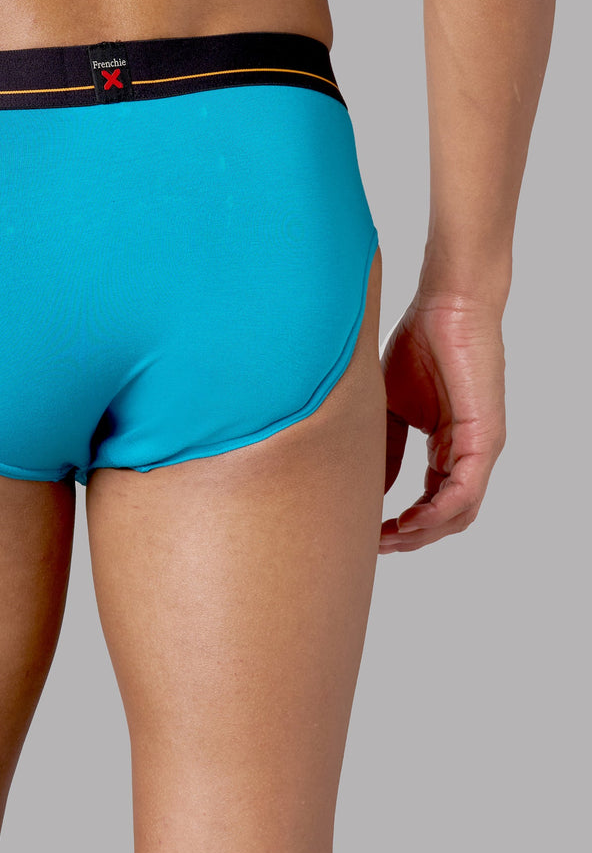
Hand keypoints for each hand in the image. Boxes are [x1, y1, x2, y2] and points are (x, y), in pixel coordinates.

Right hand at [379, 291, 505, 552]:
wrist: (446, 305)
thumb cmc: (421, 343)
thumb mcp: (390, 408)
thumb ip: (385, 450)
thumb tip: (374, 492)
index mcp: (450, 448)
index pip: (431, 504)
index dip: (401, 527)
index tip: (366, 534)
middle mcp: (470, 454)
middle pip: (447, 519)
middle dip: (409, 540)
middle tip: (373, 547)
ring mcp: (481, 449)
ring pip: (459, 514)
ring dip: (421, 535)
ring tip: (386, 540)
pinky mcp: (485, 438)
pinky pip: (464, 492)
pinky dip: (436, 514)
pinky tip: (407, 522)